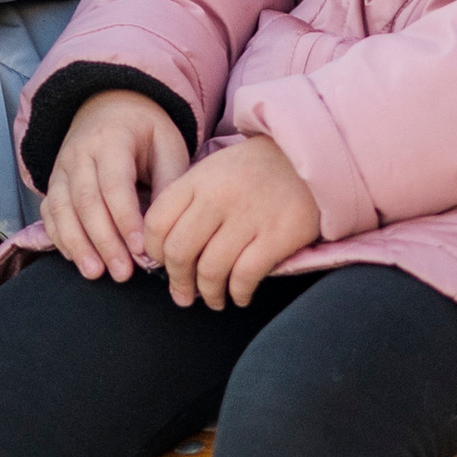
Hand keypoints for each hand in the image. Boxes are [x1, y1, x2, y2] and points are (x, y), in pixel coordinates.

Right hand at [43, 90, 191, 281]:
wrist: (111, 103)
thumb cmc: (146, 131)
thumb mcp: (168, 145)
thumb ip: (169, 184)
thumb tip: (167, 229)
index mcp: (112, 139)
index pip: (115, 184)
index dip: (126, 219)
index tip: (141, 251)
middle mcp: (80, 151)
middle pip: (86, 200)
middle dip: (104, 240)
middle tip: (123, 273)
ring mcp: (62, 166)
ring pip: (62, 208)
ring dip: (77, 243)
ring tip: (95, 273)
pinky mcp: (54, 181)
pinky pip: (50, 212)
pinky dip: (60, 237)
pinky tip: (77, 259)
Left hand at [142, 136, 322, 308]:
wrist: (303, 158)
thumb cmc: (250, 171)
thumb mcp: (211, 173)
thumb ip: (187, 203)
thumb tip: (165, 249)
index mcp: (196, 181)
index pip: (157, 222)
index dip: (154, 251)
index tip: (162, 264)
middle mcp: (217, 198)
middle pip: (179, 251)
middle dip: (178, 281)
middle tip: (183, 294)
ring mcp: (247, 217)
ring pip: (211, 270)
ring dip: (209, 294)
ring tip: (213, 298)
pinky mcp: (276, 236)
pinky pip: (245, 277)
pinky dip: (238, 293)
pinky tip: (240, 295)